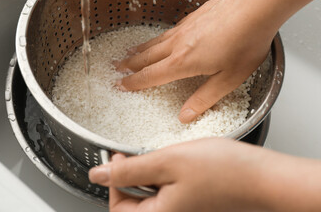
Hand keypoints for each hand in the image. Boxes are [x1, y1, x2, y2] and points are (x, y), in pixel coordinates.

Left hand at [89, 138, 320, 211]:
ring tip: (160, 154)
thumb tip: (97, 175)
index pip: (118, 207)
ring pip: (150, 193)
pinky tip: (175, 159)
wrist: (263, 176)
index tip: (118, 155)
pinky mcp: (191, 200)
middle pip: (133, 202)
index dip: (113, 179)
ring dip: (148, 172)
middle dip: (131, 175)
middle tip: (139, 153)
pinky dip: (164, 174)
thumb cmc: (223, 171)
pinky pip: (167, 189)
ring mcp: (182, 209)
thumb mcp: (167, 162)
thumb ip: (129, 170)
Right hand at [114, 0, 276, 123]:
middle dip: (130, 64)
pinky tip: (159, 38)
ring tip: (128, 53)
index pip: (151, 76)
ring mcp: (184, 28)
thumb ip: (204, 98)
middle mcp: (178, 44)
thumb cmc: (246, 42)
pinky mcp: (192, 17)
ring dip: (139, 50)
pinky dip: (156, 38)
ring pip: (155, 42)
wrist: (256, 7)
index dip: (134, 82)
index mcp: (184, 62)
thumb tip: (185, 116)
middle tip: (116, 68)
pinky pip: (167, 31)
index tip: (121, 85)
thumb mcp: (228, 79)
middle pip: (147, 56)